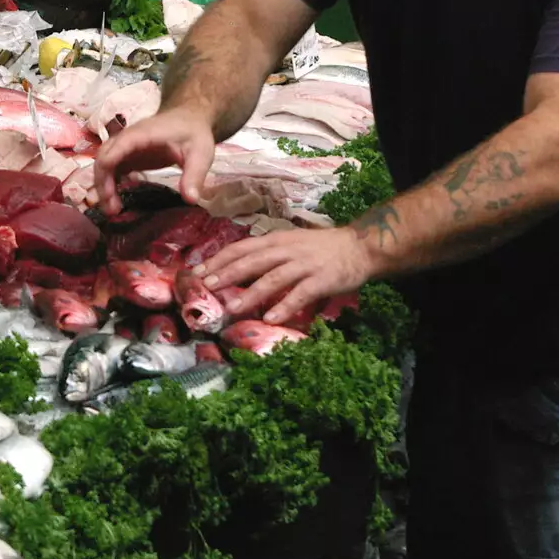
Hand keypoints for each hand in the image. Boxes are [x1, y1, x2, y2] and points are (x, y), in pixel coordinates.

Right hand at [93, 106, 215, 213]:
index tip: (107, 191)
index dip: (108, 167)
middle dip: (102, 183)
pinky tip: (116, 201)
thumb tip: (190, 200)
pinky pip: (112, 168)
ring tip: (112, 210)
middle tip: (111, 209)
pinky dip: (109, 184)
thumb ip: (194, 175)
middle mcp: (128, 139)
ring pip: (104, 164)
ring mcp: (126, 147)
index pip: (117, 147)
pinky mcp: (129, 156)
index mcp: (142, 134)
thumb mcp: (200, 153)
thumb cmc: (193, 132)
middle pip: (103, 157)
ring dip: (103, 186)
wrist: (189, 117)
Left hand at [196, 226, 378, 325]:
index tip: (198, 271)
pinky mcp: (321, 280)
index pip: (242, 248)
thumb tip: (236, 266)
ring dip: (251, 293)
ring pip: (273, 278)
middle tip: (206, 286)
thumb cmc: (321, 247)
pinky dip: (284, 306)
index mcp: (276, 240)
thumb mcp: (290, 243)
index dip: (220, 259)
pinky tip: (270, 318)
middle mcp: (287, 250)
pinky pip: (300, 294)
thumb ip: (267, 253)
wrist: (359, 247)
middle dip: (227, 273)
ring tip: (233, 307)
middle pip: (252, 261)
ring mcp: (304, 265)